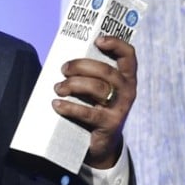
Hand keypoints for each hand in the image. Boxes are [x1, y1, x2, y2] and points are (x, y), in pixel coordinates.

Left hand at [51, 36, 137, 168]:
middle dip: (81, 66)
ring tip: (58, 88)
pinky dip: (69, 107)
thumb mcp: (97, 89)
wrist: (101, 143)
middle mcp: (127, 91)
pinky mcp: (109, 124)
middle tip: (63, 69)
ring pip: (97, 88)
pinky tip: (56, 104)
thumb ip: (89, 74)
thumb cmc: (94, 107)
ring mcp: (120, 108)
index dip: (116, 44)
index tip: (98, 40)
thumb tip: (64, 61)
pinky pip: (88, 112)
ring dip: (73, 85)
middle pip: (106, 71)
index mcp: (126, 78)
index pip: (128, 55)